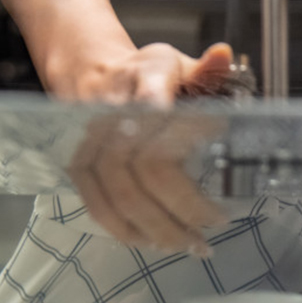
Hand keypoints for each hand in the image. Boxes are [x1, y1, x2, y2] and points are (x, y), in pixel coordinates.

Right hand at [65, 43, 237, 254]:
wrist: (93, 73)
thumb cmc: (151, 76)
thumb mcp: (181, 66)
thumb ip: (207, 71)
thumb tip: (224, 56)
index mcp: (146, 79)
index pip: (162, 121)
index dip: (185, 154)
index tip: (216, 203)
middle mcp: (112, 109)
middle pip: (146, 170)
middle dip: (182, 210)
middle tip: (211, 235)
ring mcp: (91, 140)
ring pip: (121, 194)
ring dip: (157, 228)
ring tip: (188, 246)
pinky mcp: (78, 164)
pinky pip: (96, 204)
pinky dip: (124, 229)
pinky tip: (152, 243)